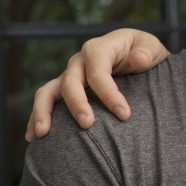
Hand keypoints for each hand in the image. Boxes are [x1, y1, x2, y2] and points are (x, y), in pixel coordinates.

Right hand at [26, 29, 169, 139]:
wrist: (136, 55)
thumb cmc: (144, 52)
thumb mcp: (151, 47)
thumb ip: (147, 52)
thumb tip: (139, 59)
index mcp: (98, 49)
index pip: (98, 73)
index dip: (109, 94)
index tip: (124, 115)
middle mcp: (79, 62)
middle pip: (70, 83)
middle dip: (77, 104)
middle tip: (88, 125)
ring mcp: (69, 76)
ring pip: (48, 92)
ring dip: (44, 112)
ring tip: (43, 134)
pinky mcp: (65, 89)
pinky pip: (47, 102)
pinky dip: (38, 118)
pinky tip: (34, 138)